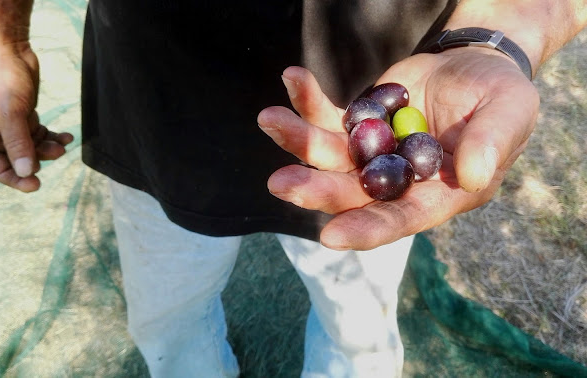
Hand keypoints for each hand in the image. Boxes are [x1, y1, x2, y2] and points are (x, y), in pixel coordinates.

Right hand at [0, 43, 73, 191]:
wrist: (8, 49)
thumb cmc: (1, 79)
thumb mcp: (10, 114)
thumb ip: (18, 143)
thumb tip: (25, 171)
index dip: (17, 179)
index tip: (37, 185)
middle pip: (20, 159)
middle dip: (39, 159)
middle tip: (58, 153)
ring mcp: (12, 125)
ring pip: (33, 147)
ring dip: (49, 148)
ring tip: (64, 143)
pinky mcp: (25, 115)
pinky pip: (41, 134)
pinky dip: (54, 137)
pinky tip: (67, 137)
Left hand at [258, 49, 538, 250]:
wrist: (474, 64)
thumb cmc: (500, 95)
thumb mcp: (510, 112)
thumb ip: (493, 143)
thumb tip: (472, 177)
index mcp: (436, 194)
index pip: (400, 219)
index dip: (367, 229)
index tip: (329, 236)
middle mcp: (397, 182)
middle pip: (351, 193)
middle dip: (316, 189)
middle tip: (279, 182)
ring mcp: (372, 154)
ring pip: (329, 157)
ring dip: (299, 141)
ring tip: (270, 119)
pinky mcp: (357, 125)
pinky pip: (327, 118)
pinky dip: (307, 102)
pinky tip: (293, 79)